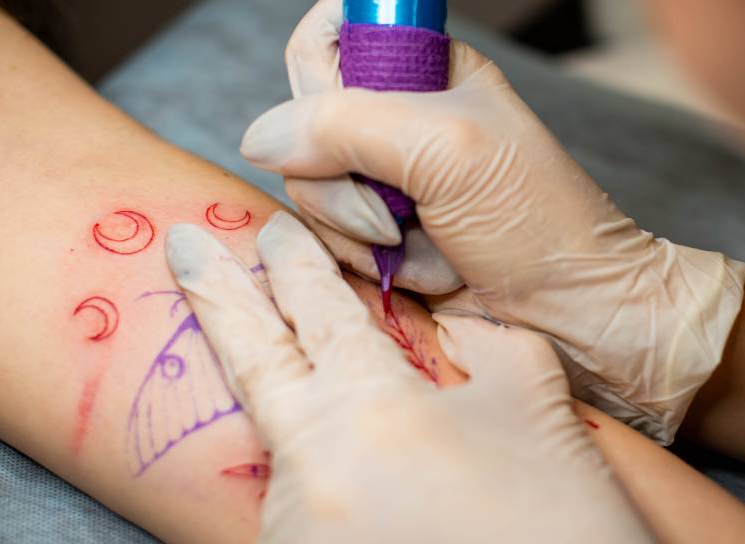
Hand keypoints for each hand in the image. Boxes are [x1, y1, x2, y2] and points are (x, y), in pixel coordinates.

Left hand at [165, 211, 653, 543]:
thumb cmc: (560, 519)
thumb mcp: (535, 408)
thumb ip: (489, 347)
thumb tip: (456, 329)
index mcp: (373, 408)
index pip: (319, 312)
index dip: (296, 263)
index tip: (274, 230)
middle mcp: (314, 468)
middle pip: (254, 361)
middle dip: (217, 294)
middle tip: (185, 246)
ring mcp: (297, 528)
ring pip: (286, 444)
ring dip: (303, 413)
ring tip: (344, 414)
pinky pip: (301, 505)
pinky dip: (322, 477)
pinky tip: (357, 478)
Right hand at [238, 0, 744, 441]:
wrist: (576, 313)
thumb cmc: (537, 221)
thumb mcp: (448, 150)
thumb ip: (346, 125)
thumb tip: (258, 136)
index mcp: (423, 64)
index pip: (328, 33)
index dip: (321, 77)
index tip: (355, 124)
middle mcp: (395, 116)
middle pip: (300, 121)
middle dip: (346, 178)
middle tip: (407, 204)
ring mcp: (381, 179)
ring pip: (306, 188)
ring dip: (364, 231)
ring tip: (430, 241)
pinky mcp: (376, 236)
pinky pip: (325, 241)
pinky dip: (372, 265)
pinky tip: (428, 269)